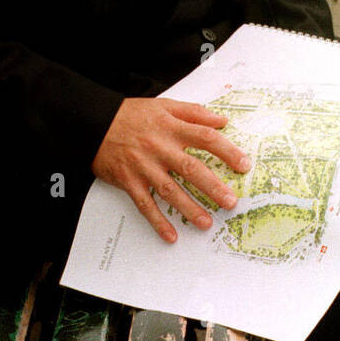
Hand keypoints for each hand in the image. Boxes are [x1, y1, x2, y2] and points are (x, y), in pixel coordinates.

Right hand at [91, 97, 250, 242]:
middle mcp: (159, 147)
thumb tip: (221, 120)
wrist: (95, 123)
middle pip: (191, 168)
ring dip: (189, 208)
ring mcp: (144, 166)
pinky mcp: (129, 181)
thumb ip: (194, 112)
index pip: (205, 138)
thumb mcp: (164, 105)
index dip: (227, 151)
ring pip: (169, 190)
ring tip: (206, 223)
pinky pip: (145, 205)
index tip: (243, 165)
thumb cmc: (132, 114)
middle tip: (230, 202)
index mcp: (171, 127)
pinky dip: (157, 221)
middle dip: (212, 187)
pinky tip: (171, 235)